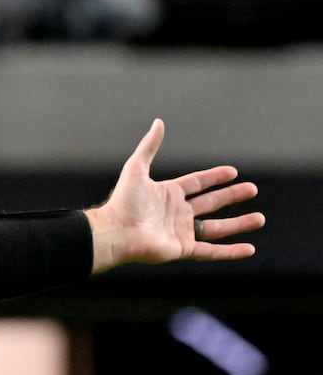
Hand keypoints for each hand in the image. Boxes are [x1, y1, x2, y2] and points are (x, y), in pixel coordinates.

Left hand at [87, 119, 261, 271]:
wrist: (115, 232)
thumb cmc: (122, 202)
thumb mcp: (136, 169)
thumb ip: (149, 146)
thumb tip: (159, 122)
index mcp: (168, 194)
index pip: (197, 183)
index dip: (214, 177)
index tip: (233, 172)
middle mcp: (177, 213)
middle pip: (211, 203)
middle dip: (232, 196)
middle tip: (252, 190)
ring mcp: (181, 232)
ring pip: (216, 228)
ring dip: (238, 224)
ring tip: (260, 218)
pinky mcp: (183, 249)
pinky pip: (212, 251)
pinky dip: (230, 252)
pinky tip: (249, 249)